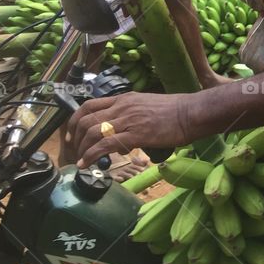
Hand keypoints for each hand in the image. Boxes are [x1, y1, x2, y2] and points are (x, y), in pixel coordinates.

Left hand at [67, 92, 192, 168]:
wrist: (191, 113)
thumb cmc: (175, 111)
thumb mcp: (146, 106)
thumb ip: (130, 115)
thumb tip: (120, 134)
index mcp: (124, 98)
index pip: (89, 105)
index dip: (75, 121)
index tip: (72, 134)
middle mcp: (122, 107)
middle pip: (85, 120)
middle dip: (75, 138)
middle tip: (75, 151)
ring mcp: (128, 120)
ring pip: (92, 132)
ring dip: (82, 149)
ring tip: (81, 160)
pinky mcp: (136, 134)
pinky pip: (105, 145)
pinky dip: (91, 156)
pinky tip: (87, 165)